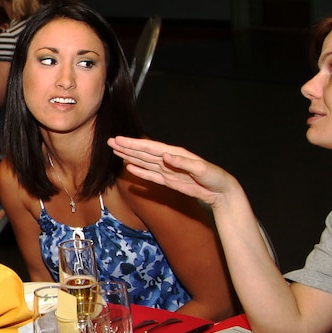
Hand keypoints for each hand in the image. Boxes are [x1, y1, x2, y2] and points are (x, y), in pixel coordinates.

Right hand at [108, 136, 236, 204]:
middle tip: (111, 142)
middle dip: (127, 147)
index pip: (150, 147)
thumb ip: (183, 162)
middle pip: (143, 152)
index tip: (119, 140)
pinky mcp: (169, 181)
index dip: (133, 144)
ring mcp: (168, 170)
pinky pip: (151, 175)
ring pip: (144, 162)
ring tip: (116, 151)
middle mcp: (169, 159)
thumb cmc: (214, 177)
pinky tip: (129, 168)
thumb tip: (165, 155)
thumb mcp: (201, 169)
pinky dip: (140, 171)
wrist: (220, 191)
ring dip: (130, 156)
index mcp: (175, 153)